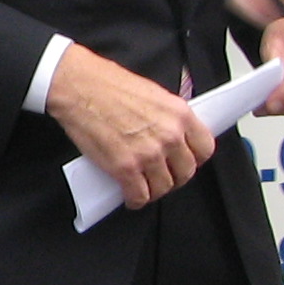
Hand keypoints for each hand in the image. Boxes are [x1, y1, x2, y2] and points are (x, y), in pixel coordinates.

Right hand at [48, 43, 212, 210]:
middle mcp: (169, 136)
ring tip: (144, 186)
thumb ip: (167, 116)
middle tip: (162, 175)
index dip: (194, 159)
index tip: (183, 161)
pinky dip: (135, 200)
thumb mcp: (152, 93)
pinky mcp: (125, 168)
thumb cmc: (108, 84)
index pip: (205, 148)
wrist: (78, 87)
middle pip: (186, 172)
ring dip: (154, 190)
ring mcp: (148, 154)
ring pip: (163, 187)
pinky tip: (130, 196)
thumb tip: (172, 134)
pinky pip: (139, 196)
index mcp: (179, 114)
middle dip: (174, 177)